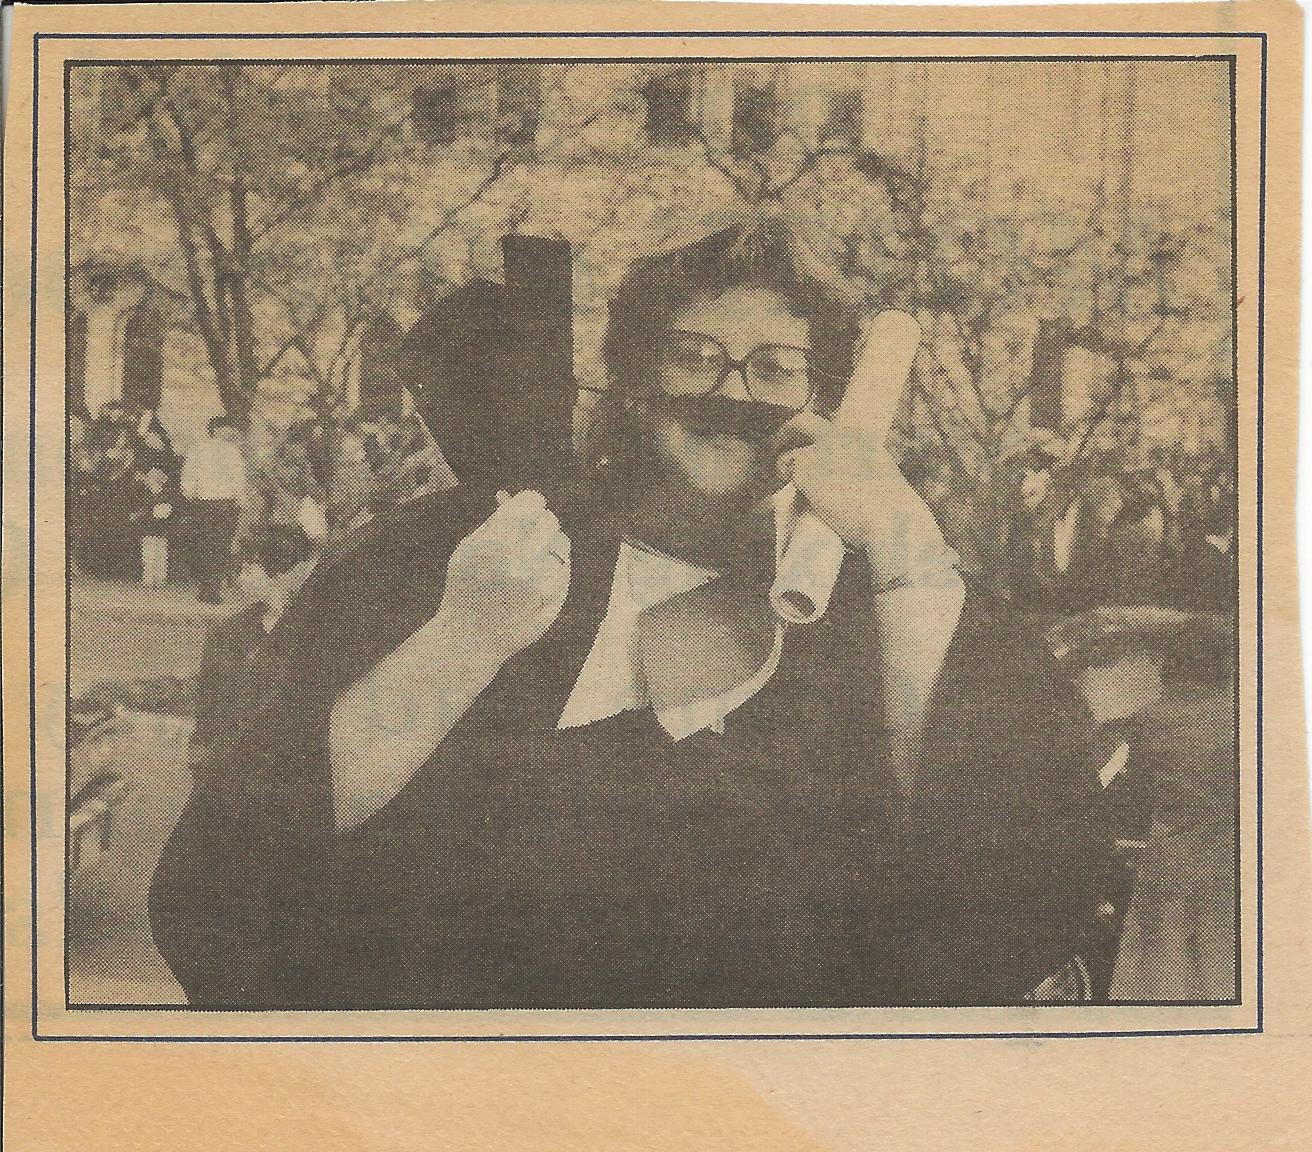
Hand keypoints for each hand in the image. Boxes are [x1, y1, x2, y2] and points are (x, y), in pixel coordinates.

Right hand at [438, 489, 570, 665]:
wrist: (470, 636)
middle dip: (538, 523)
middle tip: (525, 534)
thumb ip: (493, 520)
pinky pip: (565, 568)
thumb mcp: (468, 548)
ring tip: (527, 559)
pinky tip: (533, 579)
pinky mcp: (555, 599)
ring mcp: (542, 583)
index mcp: (497, 543)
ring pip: (562, 543)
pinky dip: (554, 567)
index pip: (532, 502)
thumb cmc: (465, 586)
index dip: (527, 503)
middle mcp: (523, 561)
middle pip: (550, 520)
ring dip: (548, 545)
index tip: (522, 510)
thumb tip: (510, 495)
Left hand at [774, 310, 950, 582]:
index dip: (819, 438)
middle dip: (788, 432)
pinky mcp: (805, 469)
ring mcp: (820, 451)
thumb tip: (862, 495)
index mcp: (863, 439)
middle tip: (780, 445)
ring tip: (780, 481)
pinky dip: (783, 483)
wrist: (890, 521)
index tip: (813, 447)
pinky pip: (786, 473)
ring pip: (789, 453)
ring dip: (782, 466)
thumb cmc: (896, 513)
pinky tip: (783, 495)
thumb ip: (868, 477)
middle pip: (804, 422)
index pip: (833, 428)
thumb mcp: (885, 483)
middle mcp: (840, 437)